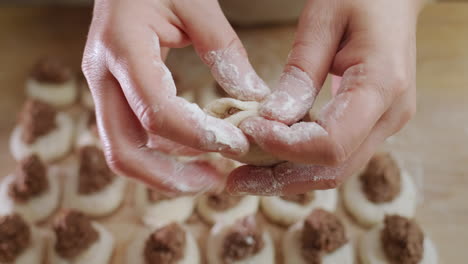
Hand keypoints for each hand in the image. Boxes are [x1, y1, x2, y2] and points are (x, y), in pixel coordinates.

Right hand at [82, 0, 268, 192]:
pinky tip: (195, 149)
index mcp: (123, 48)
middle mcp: (103, 76)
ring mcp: (104, 88)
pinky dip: (162, 152)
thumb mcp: (196, 2)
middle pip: (124, 150)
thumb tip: (253, 96)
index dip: (198, 136)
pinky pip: (133, 136)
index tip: (237, 144)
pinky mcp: (114, 94)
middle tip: (215, 182)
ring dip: (166, 172)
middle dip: (170, 177)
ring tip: (210, 173)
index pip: (156, 112)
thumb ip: (224, 49)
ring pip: (124, 150)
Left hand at [226, 0, 422, 194]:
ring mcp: (384, 123)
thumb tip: (273, 120)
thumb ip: (301, 72)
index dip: (286, 147)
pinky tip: (269, 158)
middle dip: (280, 179)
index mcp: (382, 86)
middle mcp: (390, 115)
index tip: (249, 131)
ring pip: (334, 170)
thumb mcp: (324, 20)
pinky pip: (335, 154)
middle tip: (235, 180)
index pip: (332, 142)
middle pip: (334, 169)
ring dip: (287, 177)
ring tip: (244, 176)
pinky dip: (300, 161)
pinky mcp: (371, 123)